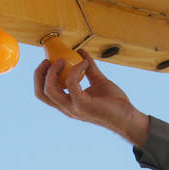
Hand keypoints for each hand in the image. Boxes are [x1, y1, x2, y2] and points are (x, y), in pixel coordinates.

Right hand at [34, 49, 150, 146]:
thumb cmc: (115, 102)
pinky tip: (85, 64)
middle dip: (39, 74)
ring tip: (64, 60)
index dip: (40, 76)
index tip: (49, 61)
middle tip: (49, 60)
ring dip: (53, 72)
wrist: (128, 117)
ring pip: (50, 90)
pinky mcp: (82, 105)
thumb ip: (90, 68)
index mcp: (68, 103)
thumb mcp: (99, 81)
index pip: (44, 93)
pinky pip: (71, 84)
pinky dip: (75, 70)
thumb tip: (81, 52)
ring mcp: (73, 108)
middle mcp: (67, 108)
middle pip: (41, 93)